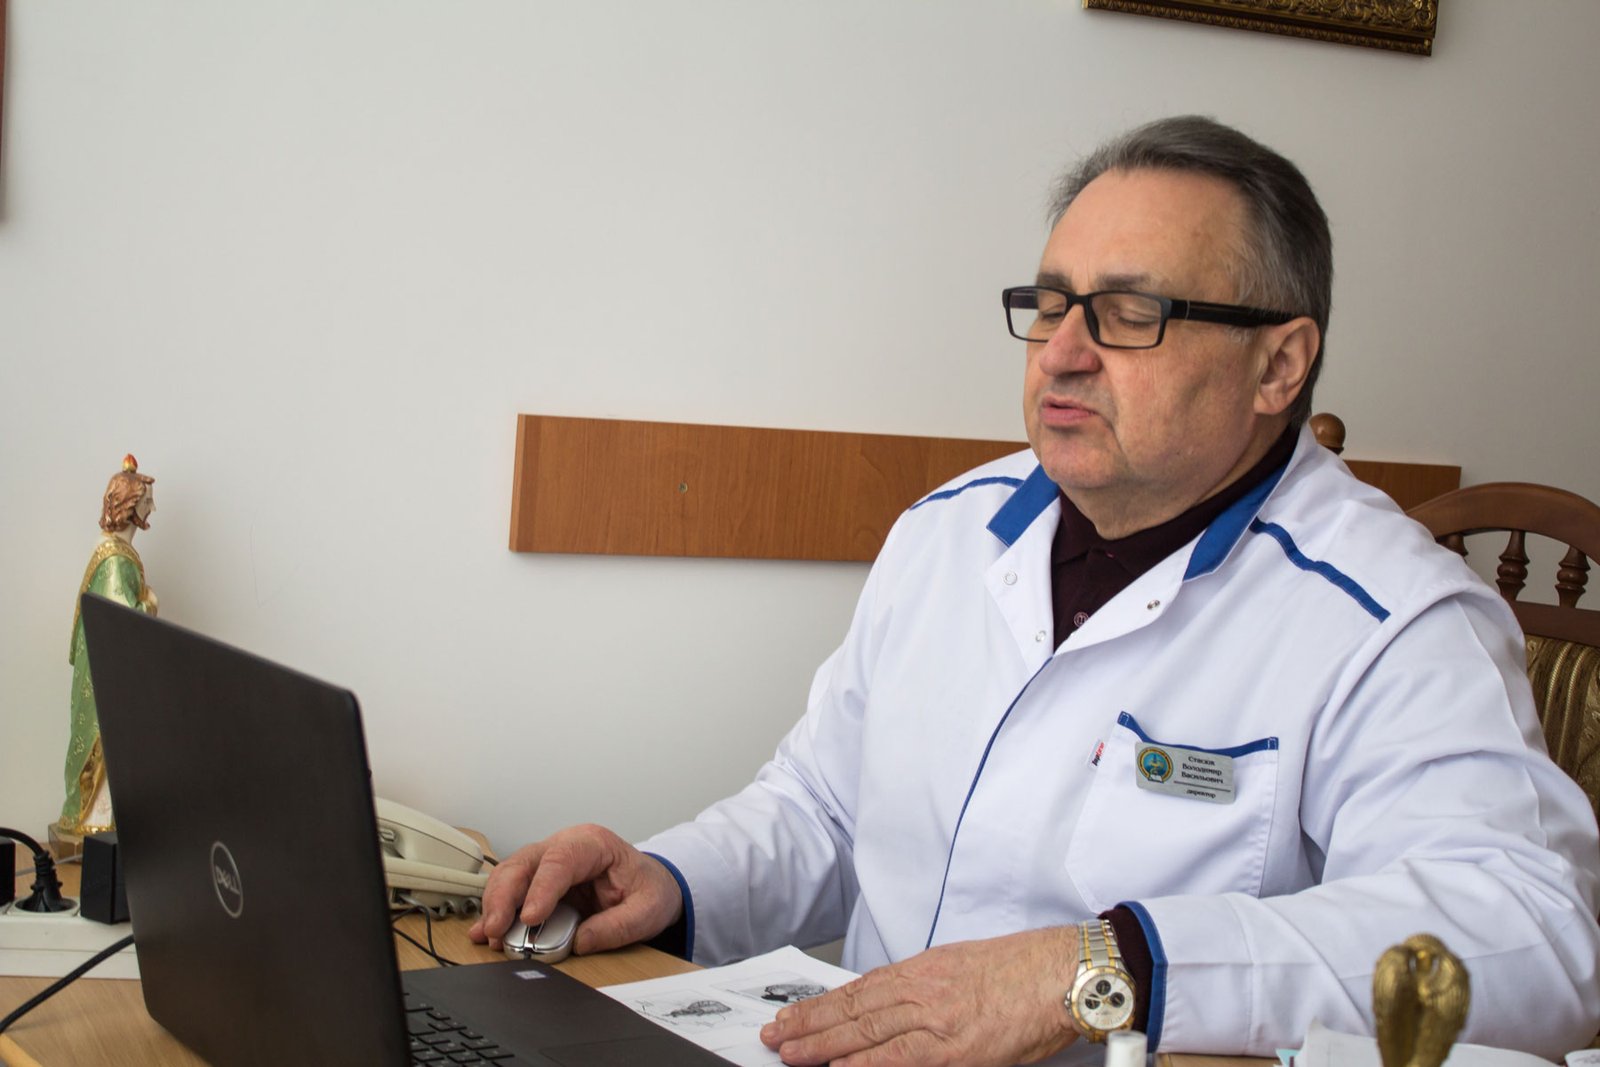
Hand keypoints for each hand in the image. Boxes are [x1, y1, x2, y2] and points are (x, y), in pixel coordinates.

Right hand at [467, 823, 682, 955]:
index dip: (541, 888)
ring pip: (509, 875)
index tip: (530, 917)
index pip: (560, 859)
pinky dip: (496, 912)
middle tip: (496, 929)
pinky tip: (484, 932)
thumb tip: (581, 941)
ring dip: (495, 906)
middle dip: (504, 896)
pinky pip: (510, 892)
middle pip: (524, 863)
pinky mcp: (537, 884)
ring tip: (490, 936)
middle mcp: (564, 847)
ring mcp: (547, 864)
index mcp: (593, 843)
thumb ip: (618, 926)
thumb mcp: (647, 909)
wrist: (649, 886)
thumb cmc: (648, 888)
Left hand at [759, 927, 1080, 1066]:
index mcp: (924, 969)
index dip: (822, 1005)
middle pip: (853, 1009)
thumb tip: (894, 1009)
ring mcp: (936, 1018)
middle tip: (774, 1036)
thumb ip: (927, 987)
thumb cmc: (1024, 971)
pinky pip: (901, 1058)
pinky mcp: (956, 1047)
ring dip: (823, 1045)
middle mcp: (922, 990)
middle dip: (809, 1025)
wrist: (1062, 973)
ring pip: (866, 1032)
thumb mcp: (964, 967)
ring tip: (789, 1053)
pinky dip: (867, 1064)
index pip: (859, 990)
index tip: (793, 1015)